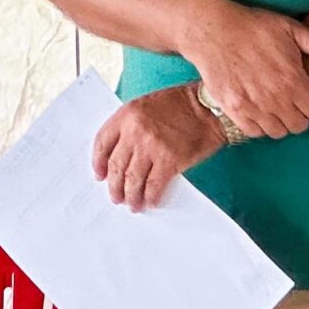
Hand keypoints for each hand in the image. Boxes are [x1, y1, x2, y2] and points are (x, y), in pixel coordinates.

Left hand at [92, 87, 225, 212]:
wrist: (210, 107)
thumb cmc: (182, 104)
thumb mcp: (148, 104)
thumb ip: (132, 125)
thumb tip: (123, 155)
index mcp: (127, 115)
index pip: (102, 143)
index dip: (98, 163)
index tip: (100, 175)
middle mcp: (135, 131)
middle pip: (116, 166)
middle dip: (114, 186)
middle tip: (116, 197)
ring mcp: (151, 147)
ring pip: (132, 179)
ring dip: (131, 196)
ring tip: (133, 204)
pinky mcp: (169, 161)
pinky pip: (154, 185)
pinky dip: (150, 196)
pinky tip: (151, 201)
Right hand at [183, 2, 308, 139]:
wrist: (213, 30)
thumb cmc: (254, 26)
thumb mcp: (290, 28)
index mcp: (292, 79)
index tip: (307, 93)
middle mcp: (275, 97)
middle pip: (299, 125)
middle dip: (299, 114)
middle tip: (292, 100)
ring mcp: (253, 106)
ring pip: (278, 132)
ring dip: (280, 121)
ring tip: (275, 105)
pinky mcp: (234, 110)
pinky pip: (254, 132)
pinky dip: (259, 125)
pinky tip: (258, 109)